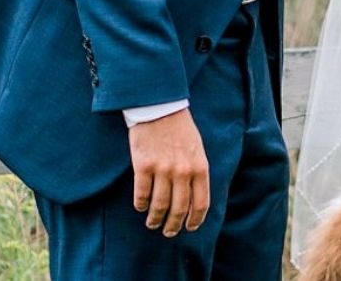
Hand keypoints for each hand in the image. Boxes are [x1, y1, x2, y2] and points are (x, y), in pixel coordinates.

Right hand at [130, 109, 209, 236]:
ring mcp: (162, 169)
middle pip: (179, 209)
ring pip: (159, 205)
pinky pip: (141, 194)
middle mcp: (183, 171)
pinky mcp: (143, 166)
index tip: (189, 228)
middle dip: (173, 225)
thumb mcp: (198, 149)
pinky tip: (140, 207)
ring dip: (155, 219)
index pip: (200, 204)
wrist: (160, 108)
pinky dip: (140, 204)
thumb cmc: (180, 129)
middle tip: (168, 232)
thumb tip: (195, 199)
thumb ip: (197, 173)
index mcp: (200, 168)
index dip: (195, 220)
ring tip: (152, 223)